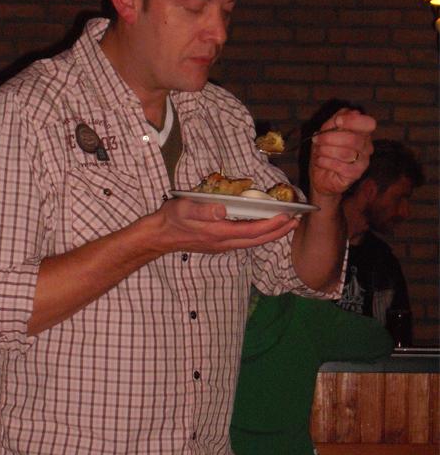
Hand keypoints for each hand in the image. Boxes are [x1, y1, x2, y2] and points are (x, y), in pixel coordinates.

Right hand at [154, 197, 299, 254]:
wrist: (160, 236)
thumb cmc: (172, 218)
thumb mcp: (185, 208)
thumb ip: (204, 209)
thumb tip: (223, 208)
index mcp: (218, 233)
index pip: (252, 231)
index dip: (271, 225)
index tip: (287, 216)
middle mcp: (223, 242)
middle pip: (257, 240)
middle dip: (278, 232)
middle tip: (295, 222)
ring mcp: (221, 245)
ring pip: (252, 243)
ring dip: (271, 235)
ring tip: (286, 225)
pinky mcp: (218, 244)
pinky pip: (244, 242)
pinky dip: (259, 236)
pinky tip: (263, 229)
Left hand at [308, 108, 375, 197]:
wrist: (320, 176)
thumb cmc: (325, 152)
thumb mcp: (325, 132)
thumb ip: (334, 122)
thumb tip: (345, 115)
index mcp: (362, 133)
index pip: (368, 123)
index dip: (353, 121)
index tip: (337, 121)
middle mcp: (366, 147)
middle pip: (353, 139)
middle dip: (330, 138)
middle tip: (317, 140)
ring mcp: (363, 162)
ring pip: (345, 153)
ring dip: (326, 150)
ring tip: (318, 151)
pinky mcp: (355, 174)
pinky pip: (340, 166)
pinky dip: (326, 162)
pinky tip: (320, 161)